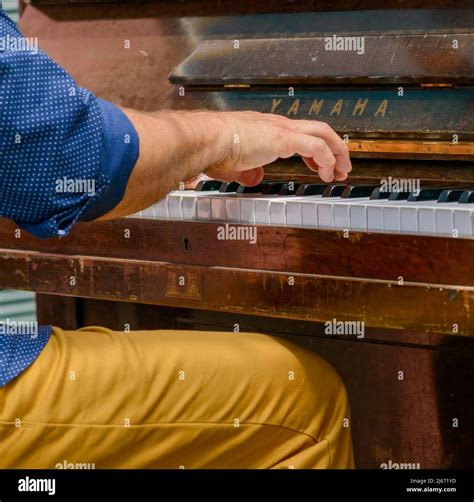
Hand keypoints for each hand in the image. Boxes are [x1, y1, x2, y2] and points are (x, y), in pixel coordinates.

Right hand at [205, 111, 351, 185]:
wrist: (206, 140)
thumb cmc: (213, 150)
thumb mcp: (234, 166)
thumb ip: (248, 172)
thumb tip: (255, 179)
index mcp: (268, 130)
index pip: (300, 135)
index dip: (315, 152)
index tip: (321, 166)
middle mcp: (278, 125)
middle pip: (318, 129)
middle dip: (335, 149)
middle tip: (342, 167)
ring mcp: (282, 129)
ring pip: (323, 132)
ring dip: (337, 153)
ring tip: (341, 172)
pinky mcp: (283, 137)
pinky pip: (316, 146)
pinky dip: (327, 159)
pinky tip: (328, 173)